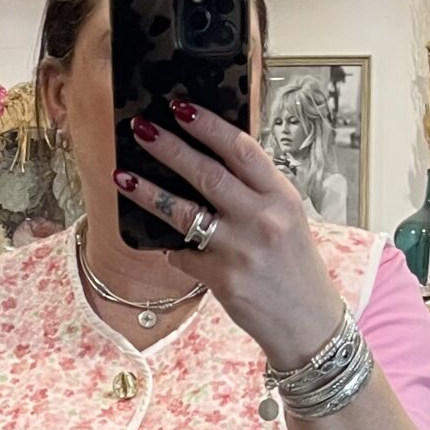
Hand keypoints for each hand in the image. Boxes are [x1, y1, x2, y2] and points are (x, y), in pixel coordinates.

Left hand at [115, 102, 342, 375]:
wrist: (307, 323)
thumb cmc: (294, 266)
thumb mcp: (287, 218)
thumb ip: (255, 190)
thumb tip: (211, 156)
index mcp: (281, 197)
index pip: (241, 149)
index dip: (208, 125)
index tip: (180, 107)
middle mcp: (262, 219)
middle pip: (206, 174)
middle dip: (169, 148)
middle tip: (140, 128)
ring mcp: (240, 250)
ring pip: (183, 213)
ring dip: (148, 192)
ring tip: (123, 175)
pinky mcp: (221, 279)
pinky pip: (183, 254)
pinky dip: (171, 247)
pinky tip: (161, 241)